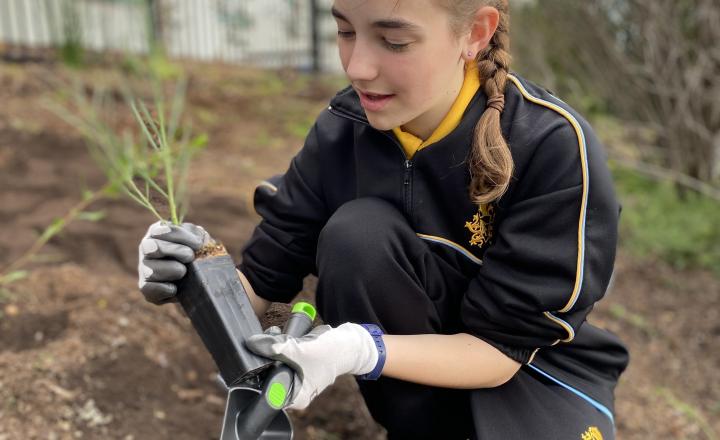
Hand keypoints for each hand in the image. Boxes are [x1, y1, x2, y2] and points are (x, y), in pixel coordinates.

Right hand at [137, 221, 211, 303]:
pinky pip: (149, 288)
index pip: (164, 230)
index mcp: (157, 231)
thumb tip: (198, 241)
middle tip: (190, 256)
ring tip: (183, 271)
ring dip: (172, 270)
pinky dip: (166, 289)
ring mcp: (143, 267)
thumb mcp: (199, 240)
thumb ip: (198, 236)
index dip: (183, 237)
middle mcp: (146, 247)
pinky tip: (176, 287)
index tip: (198, 244)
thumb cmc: (197, 253)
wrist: (196, 278)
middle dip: (177, 251)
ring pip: (151, 270)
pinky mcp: (145, 287)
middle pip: (154, 247)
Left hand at [246, 323, 378, 409]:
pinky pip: (281, 356)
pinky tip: (279, 333)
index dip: (257, 373)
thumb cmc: (330, 353)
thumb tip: (252, 343)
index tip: (252, 357)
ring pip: (274, 362)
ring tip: (275, 334)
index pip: (267, 390)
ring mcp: (296, 377)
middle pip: (268, 375)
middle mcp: (295, 391)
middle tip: (265, 340)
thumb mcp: (300, 349)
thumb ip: (275, 347)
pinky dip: (279, 345)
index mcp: (296, 397)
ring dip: (271, 348)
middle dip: (264, 356)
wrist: (349, 343)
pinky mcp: (298, 364)